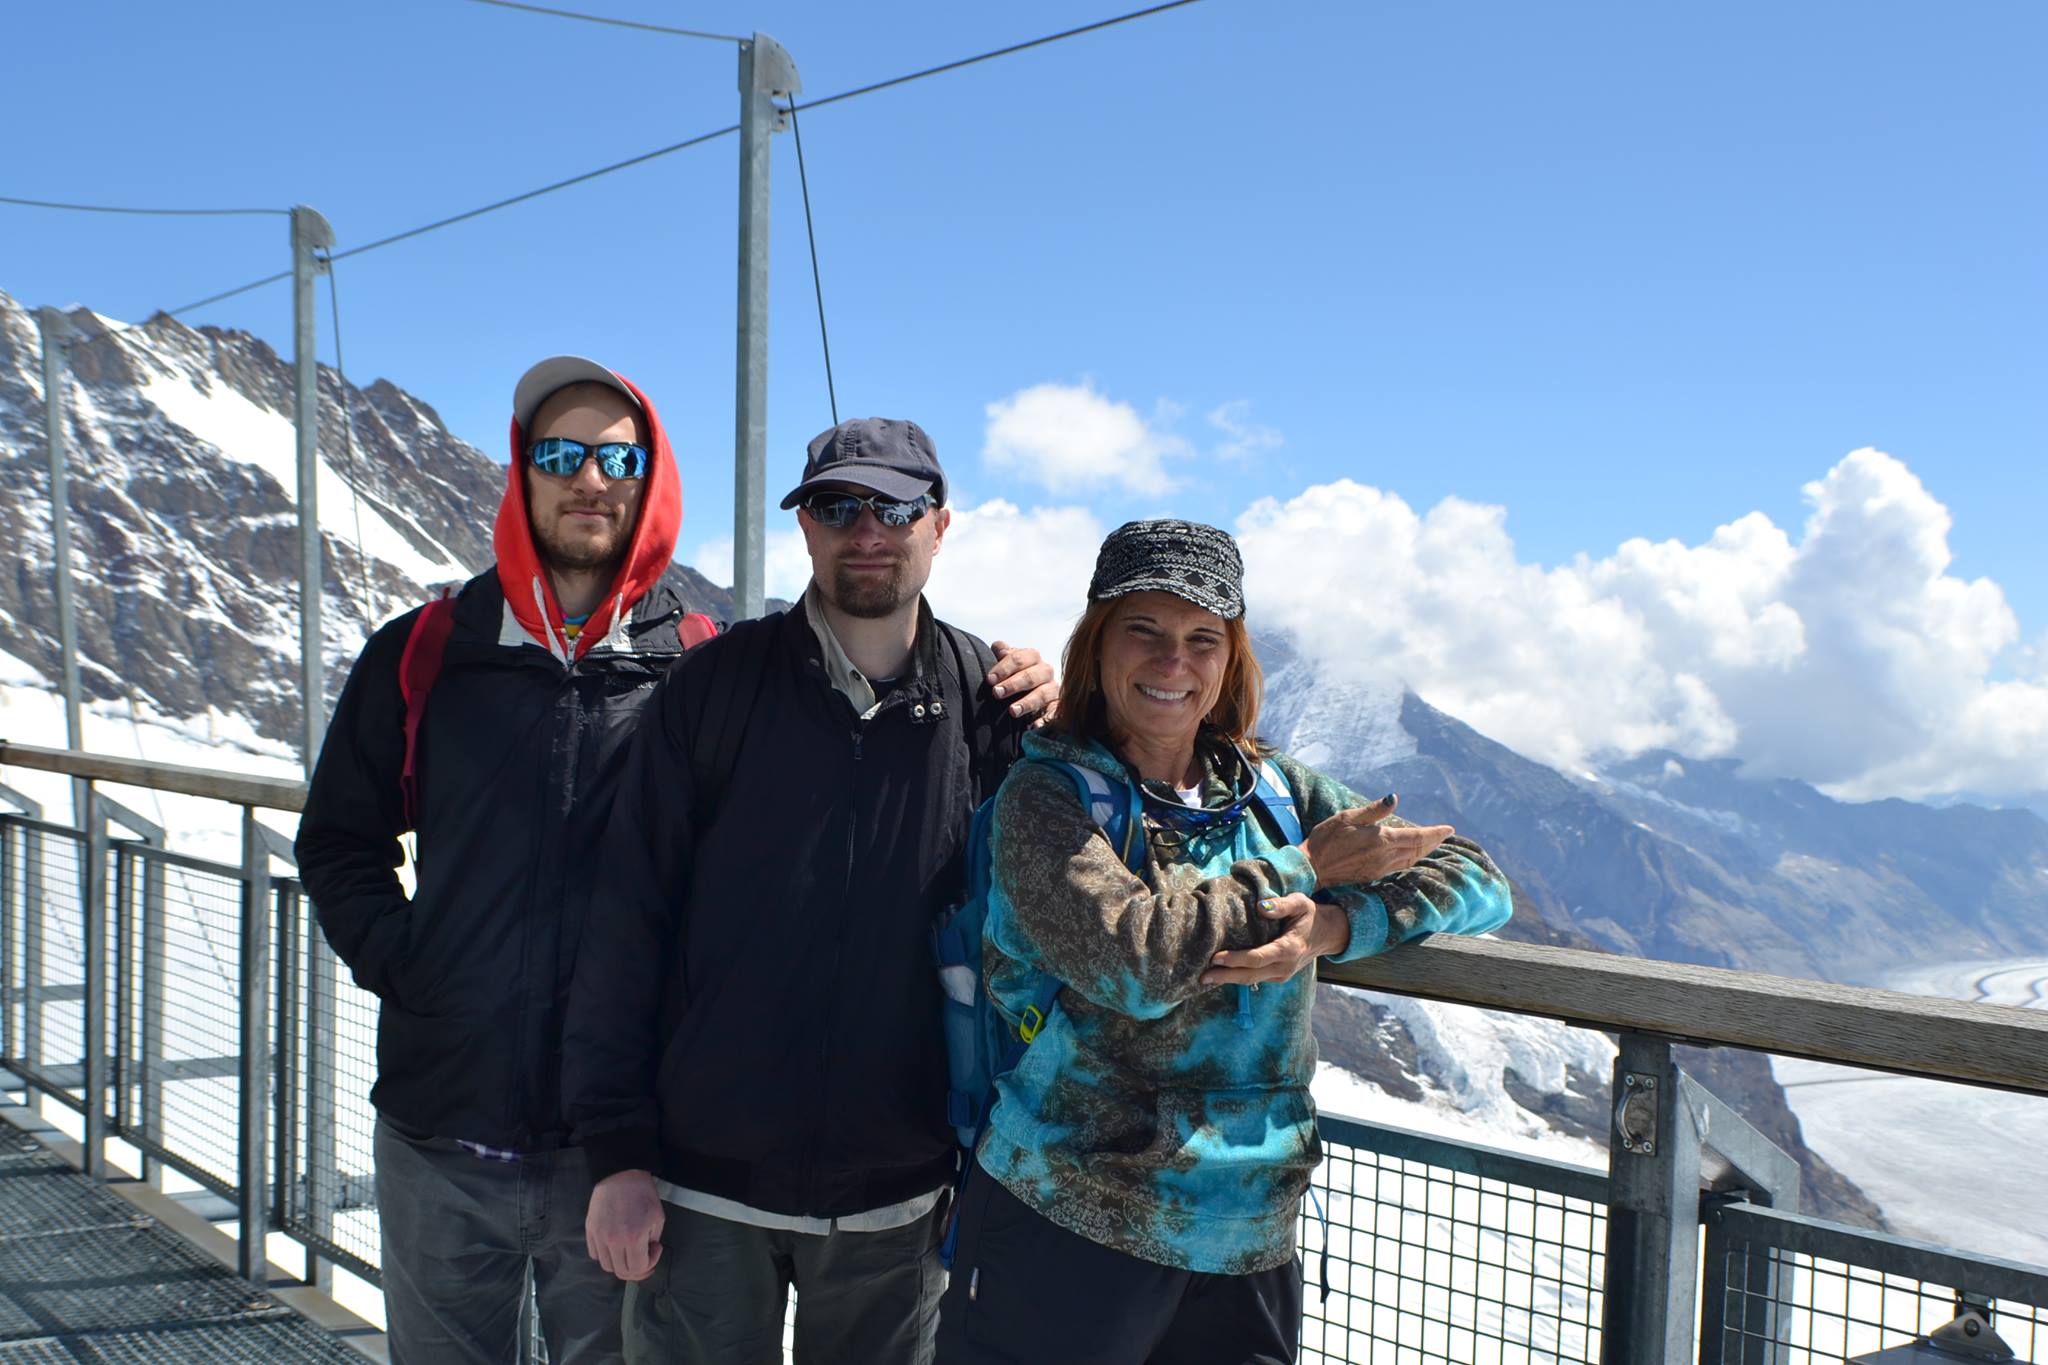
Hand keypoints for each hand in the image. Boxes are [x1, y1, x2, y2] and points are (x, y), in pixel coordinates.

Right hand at [586, 1169, 664, 1281]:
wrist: (621, 1174)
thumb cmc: (642, 1194)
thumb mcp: (657, 1218)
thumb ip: (652, 1241)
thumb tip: (647, 1254)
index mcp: (633, 1238)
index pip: (638, 1269)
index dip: (650, 1264)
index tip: (654, 1250)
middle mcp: (614, 1241)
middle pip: (621, 1271)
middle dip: (636, 1268)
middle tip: (644, 1257)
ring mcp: (599, 1236)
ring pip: (607, 1266)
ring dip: (620, 1263)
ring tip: (629, 1251)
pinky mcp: (590, 1230)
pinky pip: (595, 1254)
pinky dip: (606, 1255)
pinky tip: (615, 1245)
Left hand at [988, 642, 1059, 725]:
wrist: (1028, 691)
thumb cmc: (1013, 674)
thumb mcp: (1007, 661)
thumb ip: (1002, 653)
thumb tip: (999, 647)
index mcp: (1032, 657)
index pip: (1019, 658)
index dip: (1004, 668)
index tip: (990, 679)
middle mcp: (1045, 671)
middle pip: (1031, 676)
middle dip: (1013, 684)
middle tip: (996, 693)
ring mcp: (1053, 689)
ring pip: (1043, 694)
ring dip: (1027, 703)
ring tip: (1012, 711)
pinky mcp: (1056, 707)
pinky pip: (1054, 713)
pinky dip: (1046, 719)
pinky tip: (1035, 726)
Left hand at [1201, 894, 1349, 985]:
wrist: (1325, 934)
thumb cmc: (1309, 915)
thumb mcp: (1300, 903)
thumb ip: (1282, 905)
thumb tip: (1261, 907)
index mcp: (1289, 948)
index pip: (1258, 957)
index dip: (1235, 959)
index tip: (1215, 957)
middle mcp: (1285, 966)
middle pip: (1250, 974)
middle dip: (1225, 976)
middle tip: (1201, 976)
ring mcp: (1281, 974)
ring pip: (1251, 980)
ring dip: (1228, 980)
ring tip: (1204, 978)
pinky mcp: (1277, 976)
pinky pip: (1255, 978)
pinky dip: (1237, 977)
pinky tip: (1220, 975)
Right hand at [1302, 794, 1453, 889]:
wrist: (1313, 867)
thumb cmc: (1327, 839)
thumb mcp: (1348, 817)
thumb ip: (1374, 810)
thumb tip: (1394, 799)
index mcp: (1381, 840)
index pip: (1416, 836)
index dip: (1435, 833)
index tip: (1449, 829)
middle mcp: (1385, 856)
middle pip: (1417, 850)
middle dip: (1433, 842)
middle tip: (1446, 834)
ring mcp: (1380, 868)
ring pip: (1410, 859)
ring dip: (1424, 851)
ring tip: (1433, 843)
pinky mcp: (1373, 875)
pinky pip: (1400, 866)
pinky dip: (1411, 858)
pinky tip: (1411, 854)